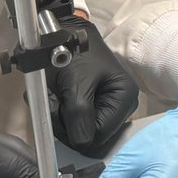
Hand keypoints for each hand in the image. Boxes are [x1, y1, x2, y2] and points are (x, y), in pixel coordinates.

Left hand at [49, 14, 139, 155]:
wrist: (62, 33)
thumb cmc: (73, 52)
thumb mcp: (76, 84)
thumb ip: (79, 115)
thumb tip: (82, 144)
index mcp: (125, 99)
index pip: (100, 136)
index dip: (75, 132)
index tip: (57, 111)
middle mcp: (119, 107)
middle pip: (90, 136)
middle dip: (64, 122)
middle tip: (52, 99)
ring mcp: (105, 107)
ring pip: (78, 131)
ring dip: (58, 116)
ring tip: (52, 94)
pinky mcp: (91, 105)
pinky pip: (73, 121)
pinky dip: (58, 111)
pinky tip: (55, 96)